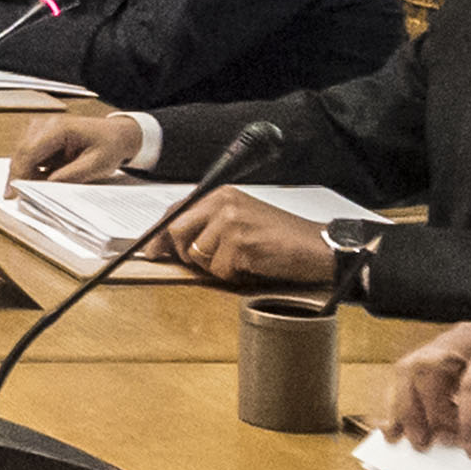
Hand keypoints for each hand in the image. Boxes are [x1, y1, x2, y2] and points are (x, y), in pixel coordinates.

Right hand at [15, 104, 147, 184]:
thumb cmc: (109, 146)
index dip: (19, 172)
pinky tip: (37, 181)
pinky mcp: (40, 136)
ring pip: (21, 153)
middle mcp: (45, 124)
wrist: (117, 135)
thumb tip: (48, 184)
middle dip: (17, 175)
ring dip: (23, 172)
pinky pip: (29, 154)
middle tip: (13, 196)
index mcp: (59, 128)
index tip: (13, 191)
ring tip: (29, 190)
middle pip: (21, 152)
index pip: (29, 150)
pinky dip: (30, 169)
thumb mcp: (97, 165)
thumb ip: (72, 174)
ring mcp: (40, 128)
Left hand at [161, 190, 337, 289]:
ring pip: (198, 255)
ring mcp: (231, 221)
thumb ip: (208, 225)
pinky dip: (234, 275)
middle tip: (211, 262)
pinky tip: (254, 265)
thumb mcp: (241, 220)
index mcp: (221, 193)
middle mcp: (223, 202)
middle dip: (186, 254)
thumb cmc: (281, 238)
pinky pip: (220, 270)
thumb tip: (168, 243)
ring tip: (244, 259)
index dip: (159, 233)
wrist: (320, 246)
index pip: (176, 211)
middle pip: (178, 232)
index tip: (150, 250)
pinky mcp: (242, 243)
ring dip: (217, 267)